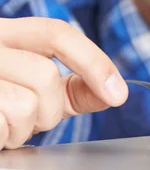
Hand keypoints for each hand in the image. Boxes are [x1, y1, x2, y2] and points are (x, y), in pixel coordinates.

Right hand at [0, 17, 128, 149]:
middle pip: (46, 75)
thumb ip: (71, 86)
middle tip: (28, 117)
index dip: (93, 61)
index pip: (57, 32)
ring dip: (22, 128)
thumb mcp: (33, 86)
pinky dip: (3, 137)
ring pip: (26, 103)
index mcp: (6, 33)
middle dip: (48, 110)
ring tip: (4, 124)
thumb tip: (112, 89)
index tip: (117, 92)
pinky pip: (3, 124)